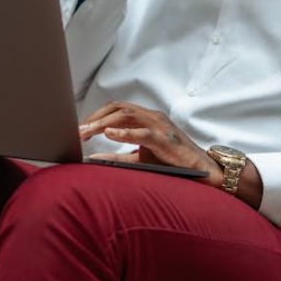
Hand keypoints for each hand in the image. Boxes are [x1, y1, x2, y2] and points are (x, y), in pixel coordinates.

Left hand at [79, 101, 224, 188]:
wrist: (203, 172)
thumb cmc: (173, 163)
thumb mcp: (141, 158)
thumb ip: (118, 157)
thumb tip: (92, 159)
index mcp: (147, 118)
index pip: (117, 109)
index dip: (96, 116)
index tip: (79, 129)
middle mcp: (153, 117)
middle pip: (118, 108)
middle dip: (95, 118)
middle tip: (78, 131)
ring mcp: (160, 125)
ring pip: (127, 115)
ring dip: (103, 123)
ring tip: (87, 133)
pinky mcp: (166, 139)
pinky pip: (143, 132)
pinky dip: (124, 133)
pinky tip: (109, 135)